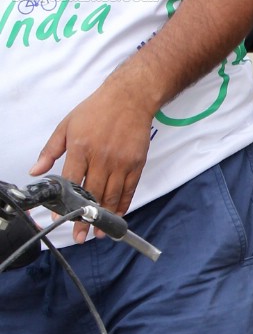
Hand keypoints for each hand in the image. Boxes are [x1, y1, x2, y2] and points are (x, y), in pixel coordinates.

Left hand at [31, 67, 157, 240]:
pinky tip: (117, 215)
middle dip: (86, 218)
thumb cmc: (96, 110)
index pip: (71, 182)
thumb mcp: (66, 125)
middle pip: (92, 194)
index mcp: (81, 148)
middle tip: (80, 235)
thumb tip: (35, 171)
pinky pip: (129, 189)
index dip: (66, 203)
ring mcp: (121, 162)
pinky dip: (123, 204)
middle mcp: (102, 158)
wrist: (130, 98)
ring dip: (105, 217)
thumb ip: (50, 150)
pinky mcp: (137, 163)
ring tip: (100, 232)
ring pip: (112, 195)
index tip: (61, 217)